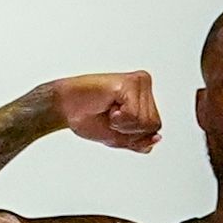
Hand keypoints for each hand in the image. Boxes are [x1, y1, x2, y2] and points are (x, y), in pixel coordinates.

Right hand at [45, 71, 159, 152]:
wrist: (65, 108)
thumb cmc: (90, 118)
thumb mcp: (121, 138)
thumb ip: (141, 140)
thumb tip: (157, 138)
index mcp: (145, 97)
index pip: (155, 127)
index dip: (134, 135)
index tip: (115, 123)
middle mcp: (144, 85)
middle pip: (154, 125)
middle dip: (130, 130)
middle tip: (112, 117)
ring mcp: (138, 82)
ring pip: (146, 121)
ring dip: (124, 124)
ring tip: (110, 111)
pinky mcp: (130, 83)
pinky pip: (135, 115)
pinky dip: (120, 119)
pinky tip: (109, 106)